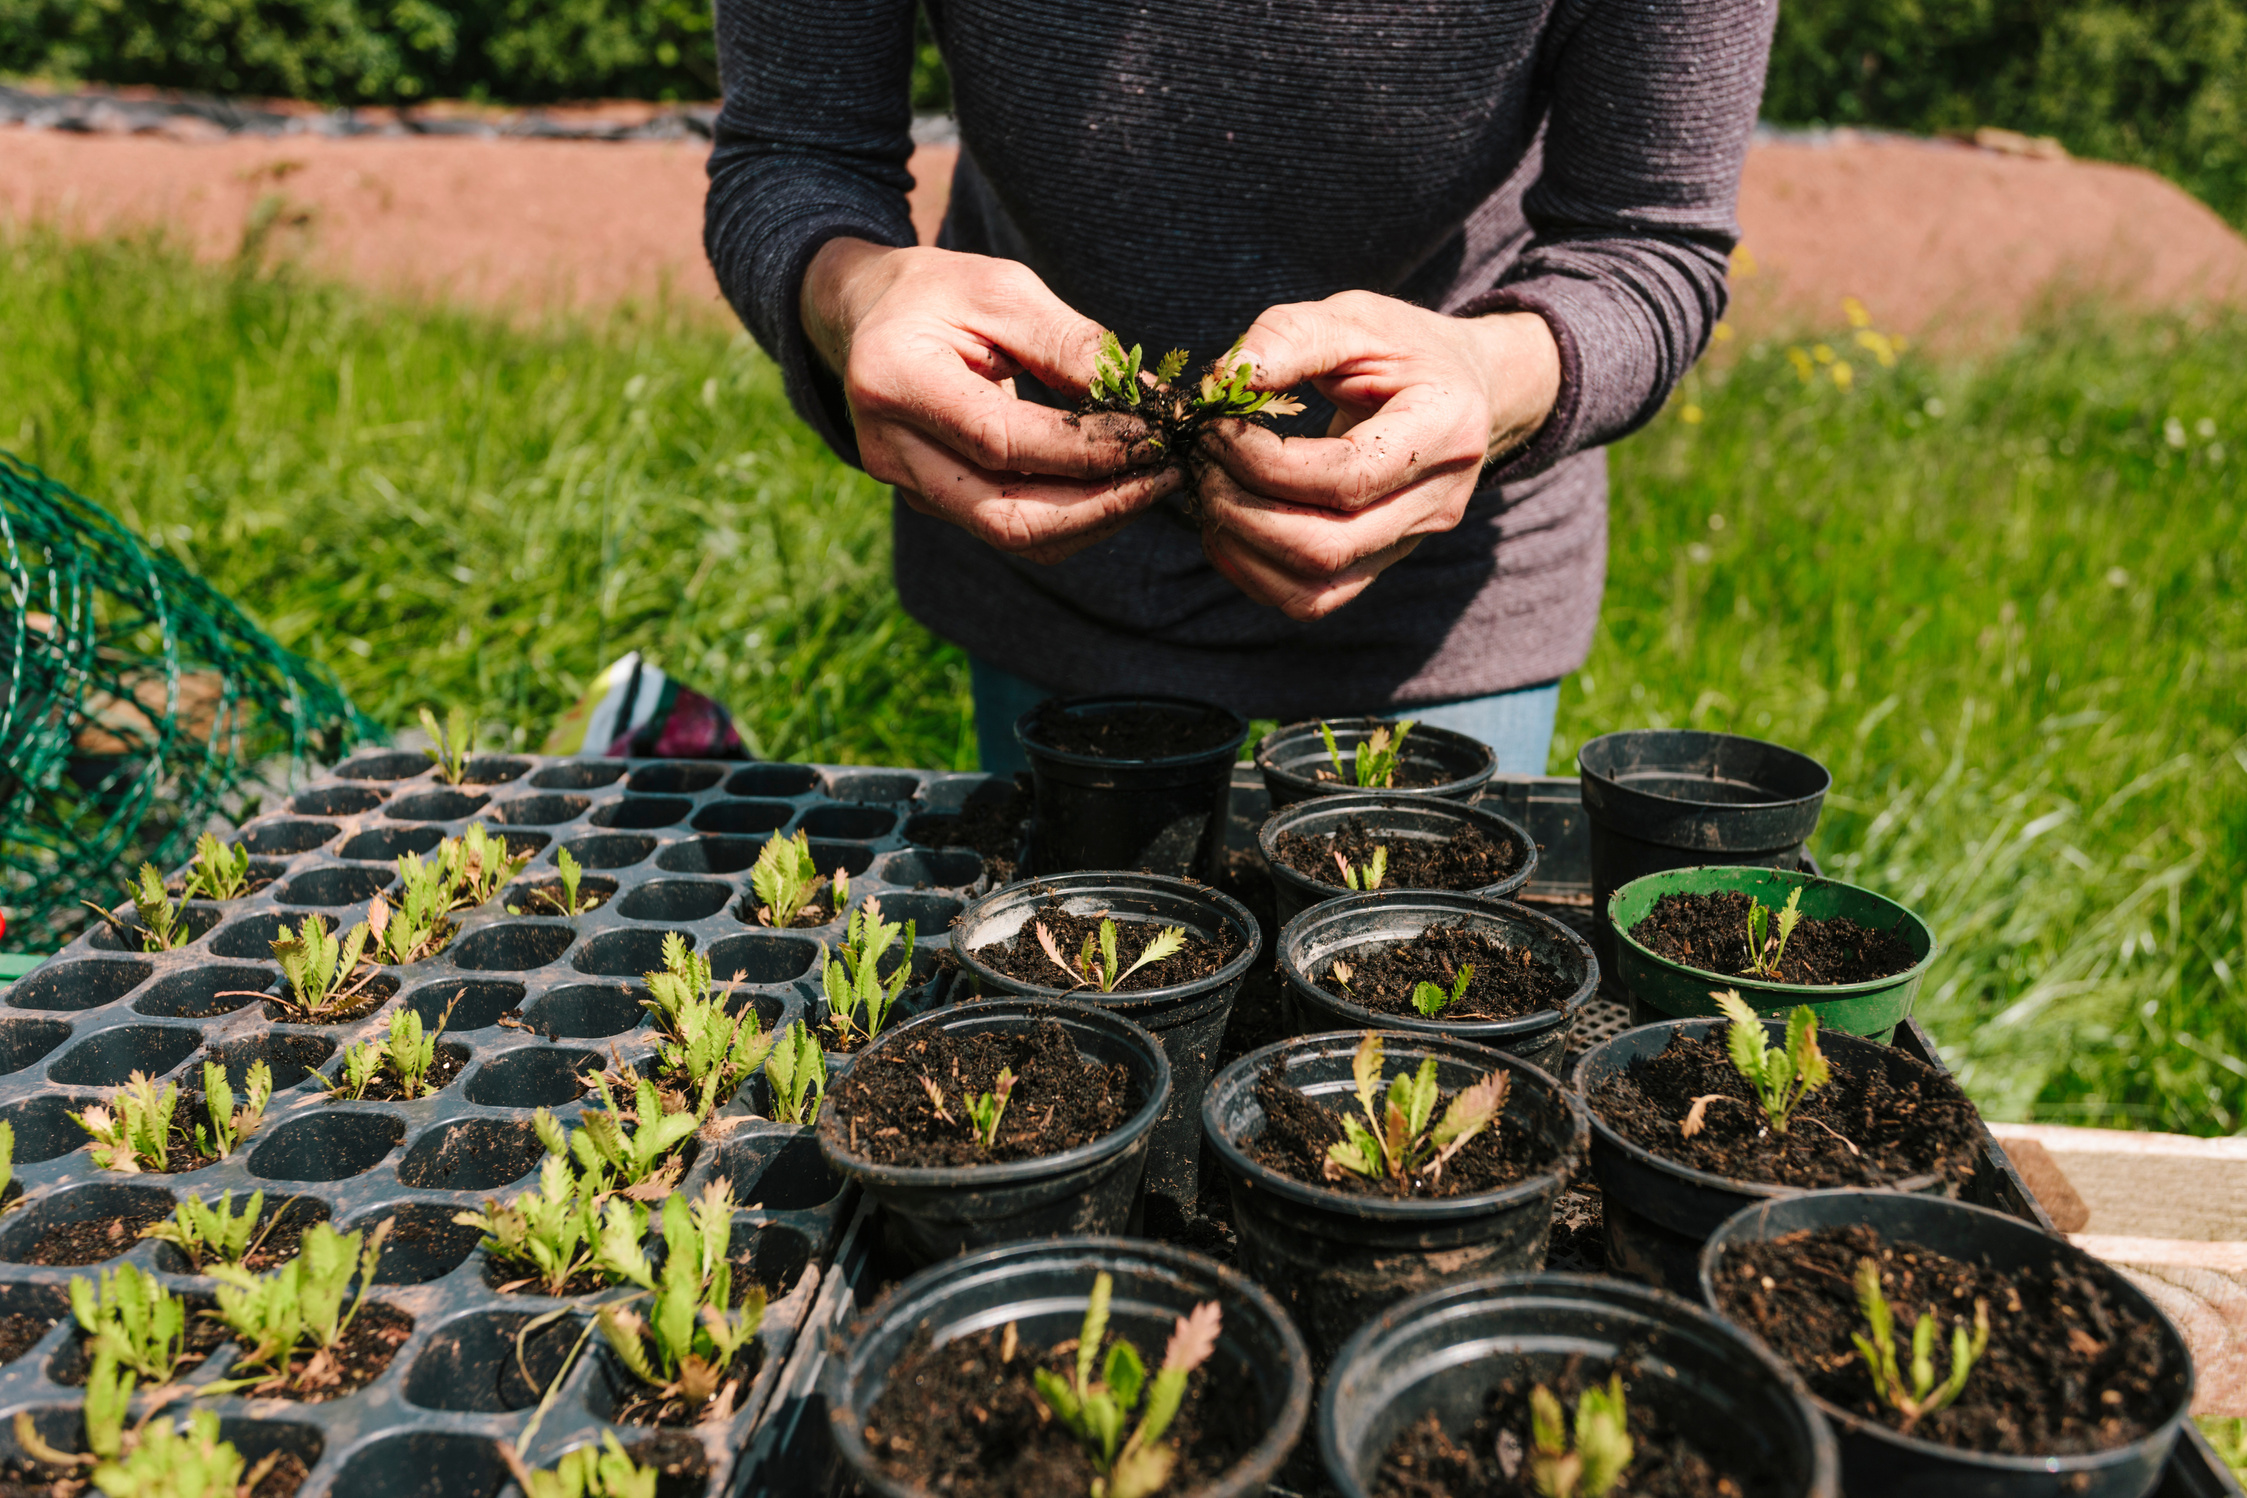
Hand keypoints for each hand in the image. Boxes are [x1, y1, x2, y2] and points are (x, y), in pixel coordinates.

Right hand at [801, 238, 1178, 563]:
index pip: (1002, 440)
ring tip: (1152, 482)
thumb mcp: (1002, 290)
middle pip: (1006, 515)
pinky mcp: (932, 502)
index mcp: (895, 381)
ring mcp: (908, 486)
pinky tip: (1115, 487)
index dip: (1084, 448)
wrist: (868, 316)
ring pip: (1013, 535)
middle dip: (1099, 505)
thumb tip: (1146, 401)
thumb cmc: (939, 293)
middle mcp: (890, 449)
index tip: (1152, 434)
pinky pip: (1010, 527)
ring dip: (1093, 519)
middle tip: (1166, 475)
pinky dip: (1071, 518)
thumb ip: (1069, 343)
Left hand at [1196, 291, 1560, 619]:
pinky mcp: (1380, 564)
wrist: (1463, 391)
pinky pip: (1310, 597)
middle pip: (1326, 547)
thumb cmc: (1405, 350)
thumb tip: (1225, 377)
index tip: (1219, 427)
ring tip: (1209, 491)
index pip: (1348, 477)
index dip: (1267, 462)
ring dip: (1241, 549)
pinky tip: (1226, 522)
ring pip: (1313, 590)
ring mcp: (1409, 543)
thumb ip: (1292, 336)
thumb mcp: (1357, 319)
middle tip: (1203, 461)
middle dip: (1243, 510)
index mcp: (1446, 432)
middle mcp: (1436, 503)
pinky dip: (1252, 569)